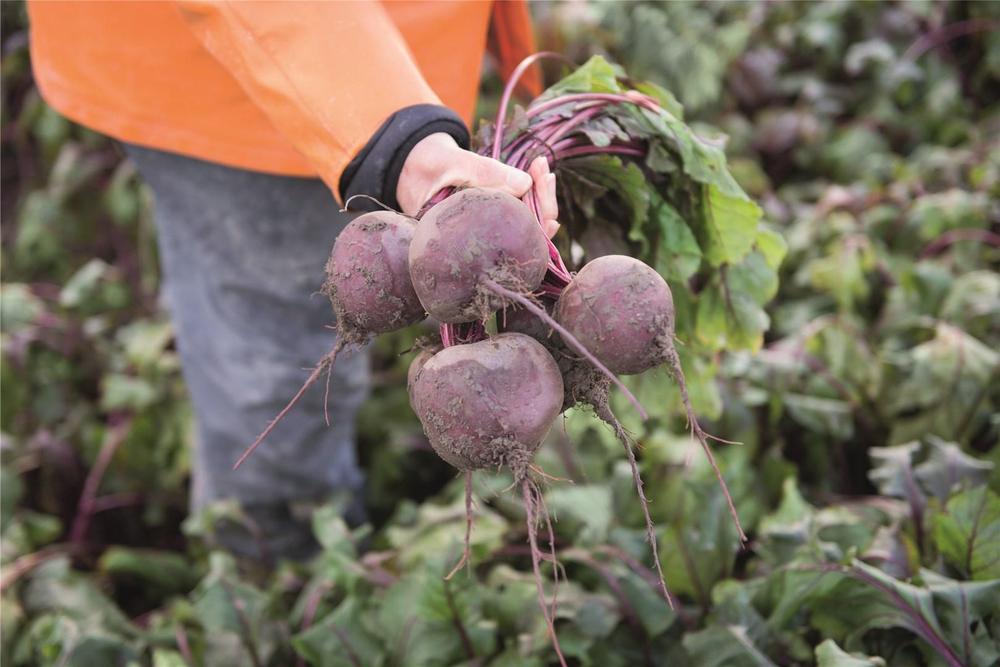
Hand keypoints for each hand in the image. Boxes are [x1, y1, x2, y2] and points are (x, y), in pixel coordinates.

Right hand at [397, 133, 558, 237]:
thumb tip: (524, 184)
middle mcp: (481, 240)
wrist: (412, 164)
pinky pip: (518, 213)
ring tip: (542, 168)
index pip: (513, 242)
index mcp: (467, 239)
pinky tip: (538, 174)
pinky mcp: (491, 218)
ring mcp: (487, 230)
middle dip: (543, 202)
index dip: (535, 217)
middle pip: (526, 237)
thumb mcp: (449, 162)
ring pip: (525, 225)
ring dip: (540, 195)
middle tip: (544, 170)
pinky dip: (531, 193)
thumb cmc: (425, 165)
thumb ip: (482, 172)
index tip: (540, 180)